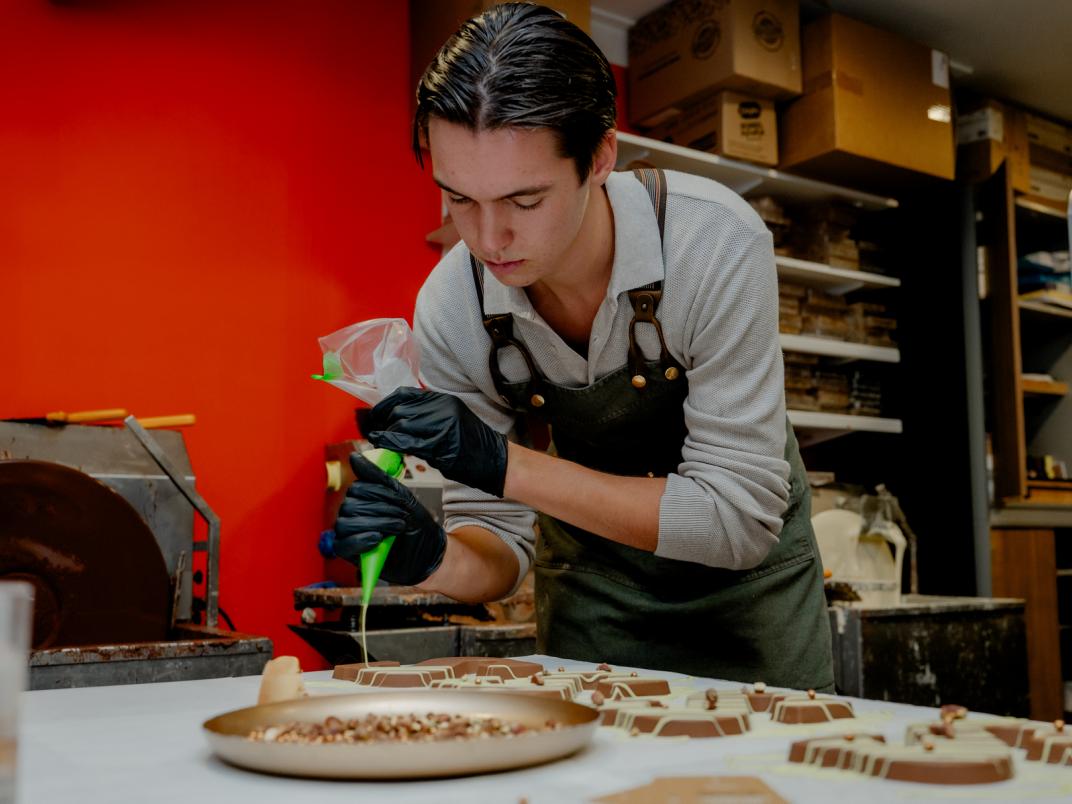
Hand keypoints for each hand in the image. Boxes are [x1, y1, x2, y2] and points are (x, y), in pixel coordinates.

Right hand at [330, 453, 445, 585]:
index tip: (401, 502)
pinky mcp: (349, 553)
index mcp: (362, 498)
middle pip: (350, 505)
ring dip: (375, 524)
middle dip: (381, 510)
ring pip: (345, 523)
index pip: (357, 488)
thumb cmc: (414, 525)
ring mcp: (349, 533)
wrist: (427, 553)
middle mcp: (352, 514)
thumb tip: (354, 457)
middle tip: (402, 517)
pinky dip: (360, 540)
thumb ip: (377, 477)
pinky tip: (378, 539)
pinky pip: (341, 544)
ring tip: (396, 529)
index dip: (380, 494)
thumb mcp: (401, 496)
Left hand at [364, 387, 507, 497]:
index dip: (385, 404)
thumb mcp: (450, 420)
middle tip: (373, 431)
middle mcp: (441, 407)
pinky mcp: (439, 444)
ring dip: (385, 433)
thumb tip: (397, 421)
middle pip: (399, 409)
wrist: (496, 461)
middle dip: (382, 420)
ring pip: (400, 423)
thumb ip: (426, 417)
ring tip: (377, 440)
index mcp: (443, 399)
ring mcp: (441, 424)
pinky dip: (390, 442)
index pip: (404, 394)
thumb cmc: (473, 445)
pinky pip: (406, 441)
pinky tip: (382, 444)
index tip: (375, 415)